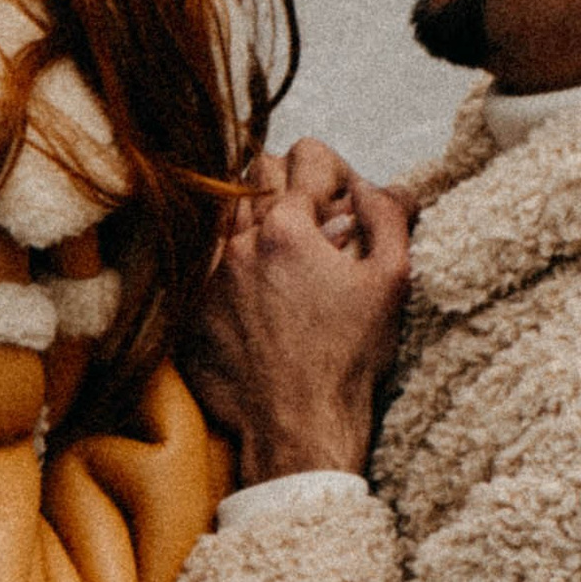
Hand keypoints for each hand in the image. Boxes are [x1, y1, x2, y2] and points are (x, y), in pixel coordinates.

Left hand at [183, 138, 411, 482]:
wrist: (297, 426)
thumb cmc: (347, 360)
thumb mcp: (392, 282)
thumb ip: (388, 217)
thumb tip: (375, 183)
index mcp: (289, 229)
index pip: (306, 156)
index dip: (333, 170)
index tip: (341, 198)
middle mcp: (239, 242)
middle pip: (257, 170)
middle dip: (289, 182)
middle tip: (311, 216)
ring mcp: (207, 273)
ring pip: (222, 206)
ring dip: (252, 213)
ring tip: (276, 245)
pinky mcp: (188, 306)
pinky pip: (198, 254)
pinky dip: (222, 254)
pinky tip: (248, 281)